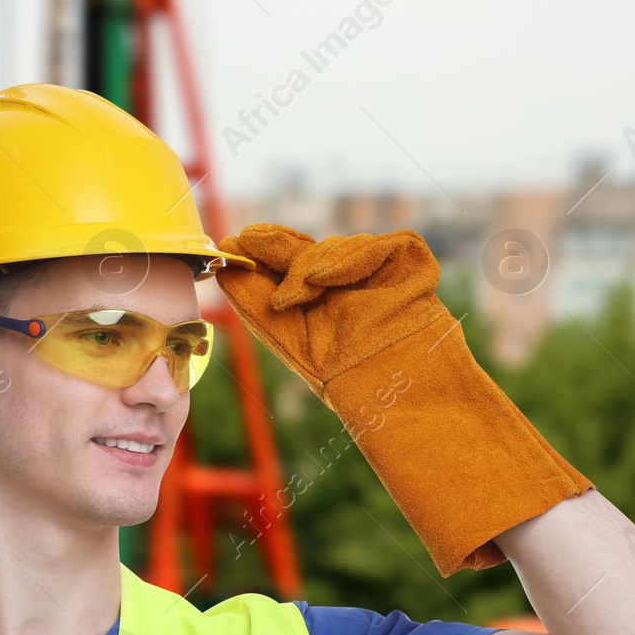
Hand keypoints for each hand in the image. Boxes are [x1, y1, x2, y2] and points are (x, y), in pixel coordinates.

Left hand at [217, 224, 451, 402]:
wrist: (396, 394)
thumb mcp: (288, 338)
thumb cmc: (346, 379)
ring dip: (310, 264)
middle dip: (278, 247)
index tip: (236, 241)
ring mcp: (382, 271)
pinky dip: (350, 258)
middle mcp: (351, 284)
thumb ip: (255, 301)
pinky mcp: (410, 261)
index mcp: (323, 301)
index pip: (290, 263)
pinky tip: (326, 280)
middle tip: (250, 240)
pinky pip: (377, 244)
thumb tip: (224, 267)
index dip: (264, 248)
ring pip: (337, 246)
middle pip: (309, 248)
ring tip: (294, 296)